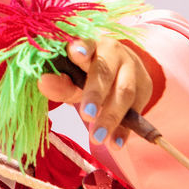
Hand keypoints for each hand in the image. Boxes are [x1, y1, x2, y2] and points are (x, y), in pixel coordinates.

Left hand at [37, 36, 152, 146]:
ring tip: (97, 138)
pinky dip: (125, 130)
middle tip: (85, 115)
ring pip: (124, 92)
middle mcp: (114, 52)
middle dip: (95, 94)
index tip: (75, 53)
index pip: (87, 44)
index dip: (82, 48)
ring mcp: (132, 69)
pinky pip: (136, 110)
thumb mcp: (72, 77)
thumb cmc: (88, 73)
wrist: (120, 70)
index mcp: (91, 44)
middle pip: (106, 72)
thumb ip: (59, 83)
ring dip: (110, 117)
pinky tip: (116, 144)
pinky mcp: (145, 87)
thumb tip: (43, 82)